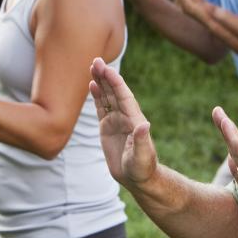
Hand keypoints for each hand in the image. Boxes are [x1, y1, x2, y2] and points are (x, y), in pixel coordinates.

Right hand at [89, 58, 157, 186]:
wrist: (137, 177)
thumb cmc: (142, 168)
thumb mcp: (143, 156)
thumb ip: (143, 141)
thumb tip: (145, 125)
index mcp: (134, 119)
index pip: (124, 96)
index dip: (116, 83)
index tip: (107, 69)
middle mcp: (126, 116)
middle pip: (114, 92)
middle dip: (106, 76)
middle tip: (96, 60)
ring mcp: (116, 120)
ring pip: (107, 96)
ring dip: (101, 82)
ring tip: (93, 66)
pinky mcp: (108, 127)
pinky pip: (101, 108)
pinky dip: (97, 95)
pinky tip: (92, 85)